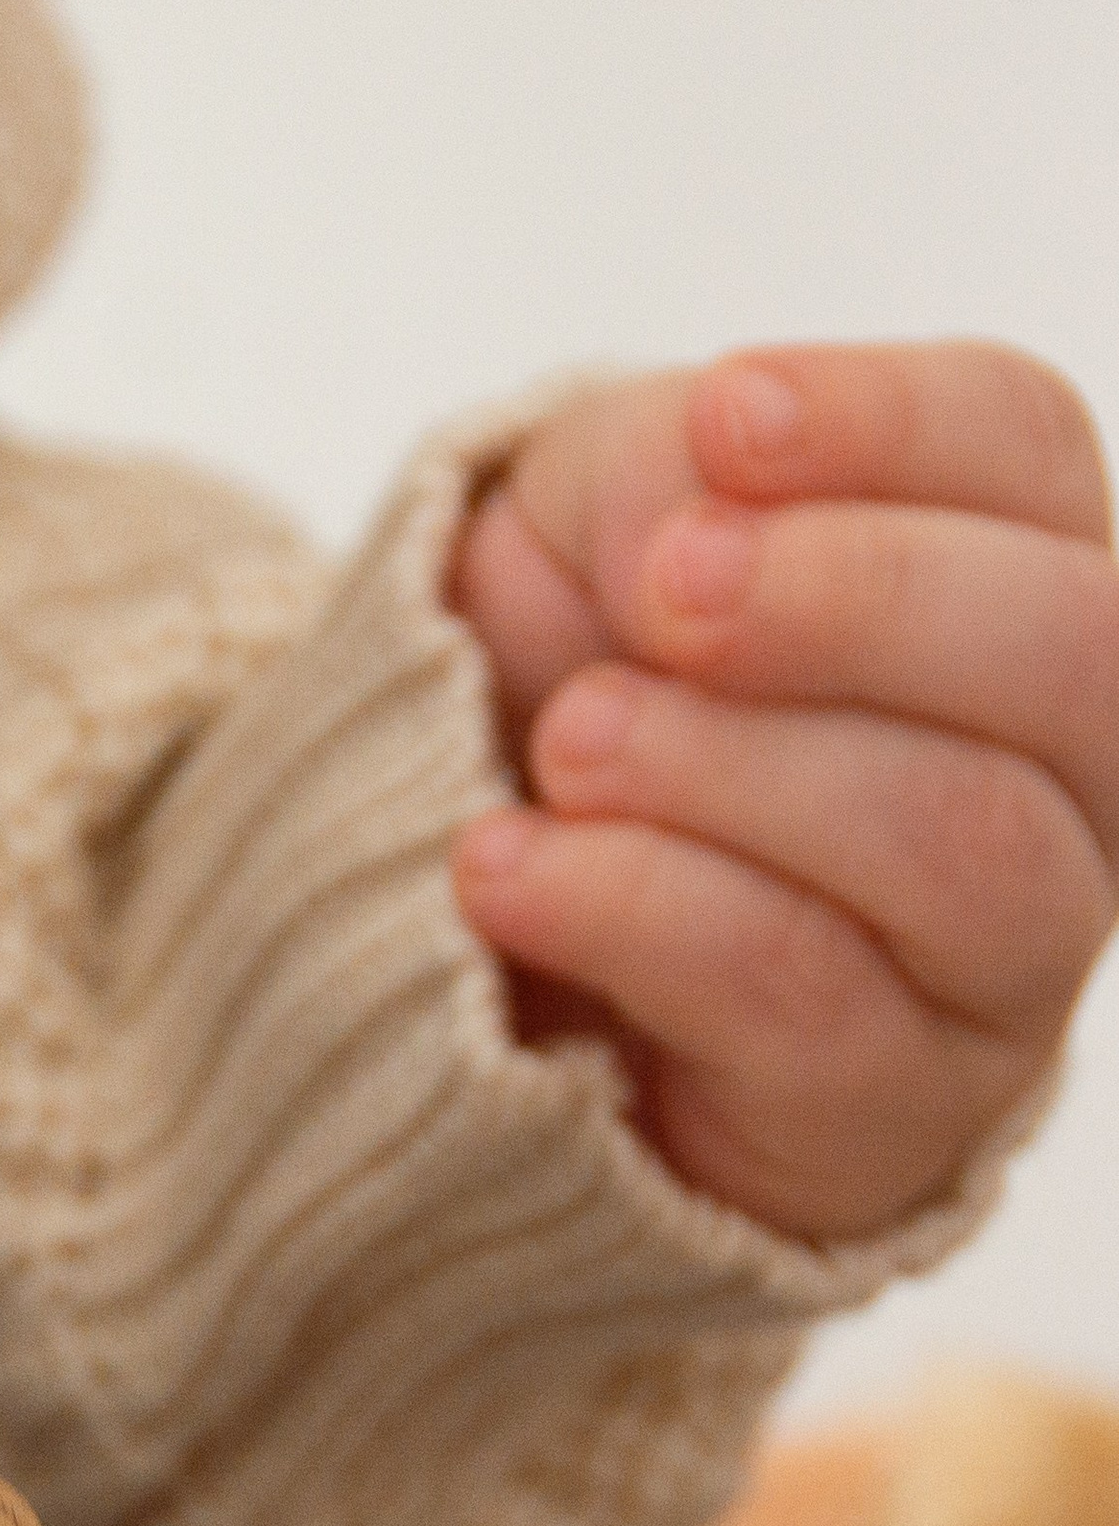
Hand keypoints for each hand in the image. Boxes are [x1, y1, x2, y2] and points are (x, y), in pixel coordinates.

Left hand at [448, 343, 1118, 1237]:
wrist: (467, 944)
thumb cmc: (581, 697)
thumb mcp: (593, 531)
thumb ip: (666, 472)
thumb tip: (713, 507)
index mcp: (1011, 572)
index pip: (1024, 449)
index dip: (887, 422)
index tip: (723, 418)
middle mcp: (1069, 767)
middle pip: (1071, 650)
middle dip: (852, 598)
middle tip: (664, 592)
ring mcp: (1005, 955)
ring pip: (956, 836)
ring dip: (729, 768)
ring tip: (565, 749)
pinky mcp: (893, 1107)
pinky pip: (805, 996)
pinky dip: (635, 910)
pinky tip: (509, 873)